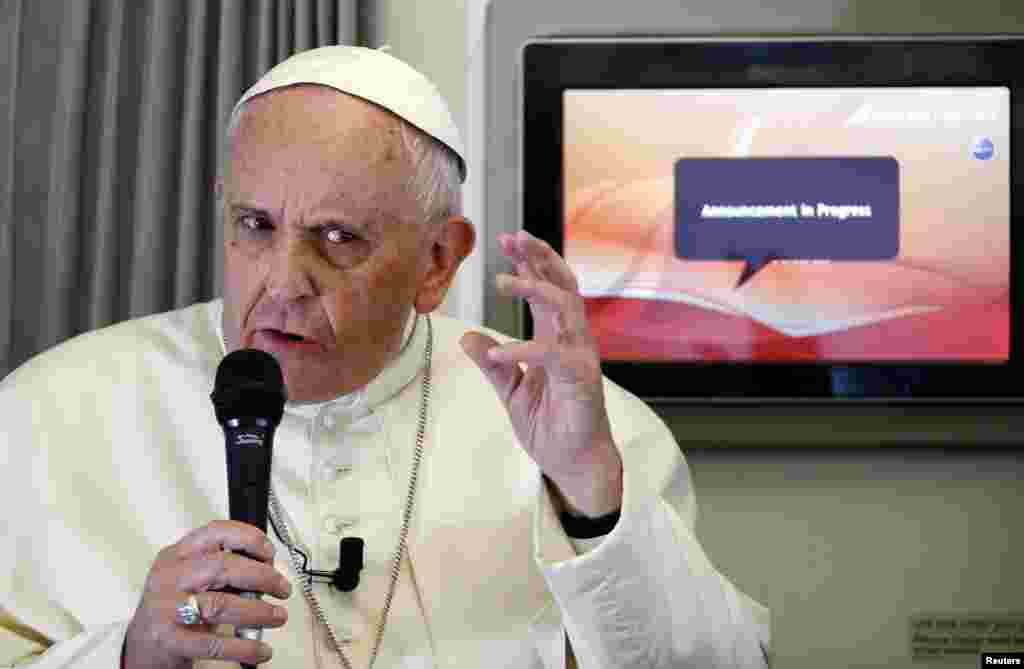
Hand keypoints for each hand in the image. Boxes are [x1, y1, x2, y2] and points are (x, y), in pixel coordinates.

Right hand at [123, 521, 291, 668]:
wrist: (142, 645)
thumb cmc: (175, 607)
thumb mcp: (191, 577)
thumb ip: (223, 568)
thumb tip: (268, 569)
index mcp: (177, 555)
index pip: (215, 532)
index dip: (248, 538)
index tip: (269, 552)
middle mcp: (169, 577)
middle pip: (223, 567)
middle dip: (262, 577)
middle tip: (282, 588)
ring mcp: (166, 609)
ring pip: (220, 604)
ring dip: (258, 611)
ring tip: (277, 616)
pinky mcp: (168, 640)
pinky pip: (213, 644)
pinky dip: (244, 647)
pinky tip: (261, 649)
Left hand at [460, 230, 622, 517]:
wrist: (573, 463)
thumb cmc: (550, 425)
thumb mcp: (511, 390)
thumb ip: (493, 363)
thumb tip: (466, 336)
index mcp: (556, 337)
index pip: (547, 287)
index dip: (529, 261)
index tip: (507, 238)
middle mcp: (572, 339)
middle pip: (562, 283)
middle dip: (538, 257)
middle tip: (513, 237)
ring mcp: (580, 356)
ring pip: (565, 306)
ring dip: (534, 288)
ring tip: (501, 281)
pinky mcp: (581, 379)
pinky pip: (552, 354)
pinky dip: (523, 350)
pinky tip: (498, 353)